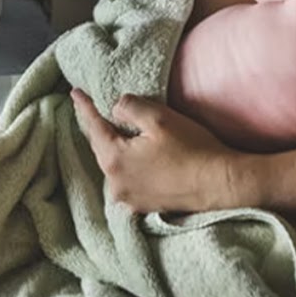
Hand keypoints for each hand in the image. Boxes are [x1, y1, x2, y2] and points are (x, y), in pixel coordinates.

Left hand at [72, 89, 259, 212]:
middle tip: (88, 107)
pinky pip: (124, 178)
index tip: (75, 92)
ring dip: (110, 145)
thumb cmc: (192, 148)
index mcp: (114, 159)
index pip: (93, 126)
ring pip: (111, 164)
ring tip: (108, 127)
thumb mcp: (159, 117)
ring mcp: (128, 198)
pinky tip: (129, 154)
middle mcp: (115, 184)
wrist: (220, 184)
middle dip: (95, 126)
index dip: (84, 106)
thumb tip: (115, 108)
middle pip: (100, 147)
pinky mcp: (143, 205)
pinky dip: (123, 163)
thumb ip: (129, 106)